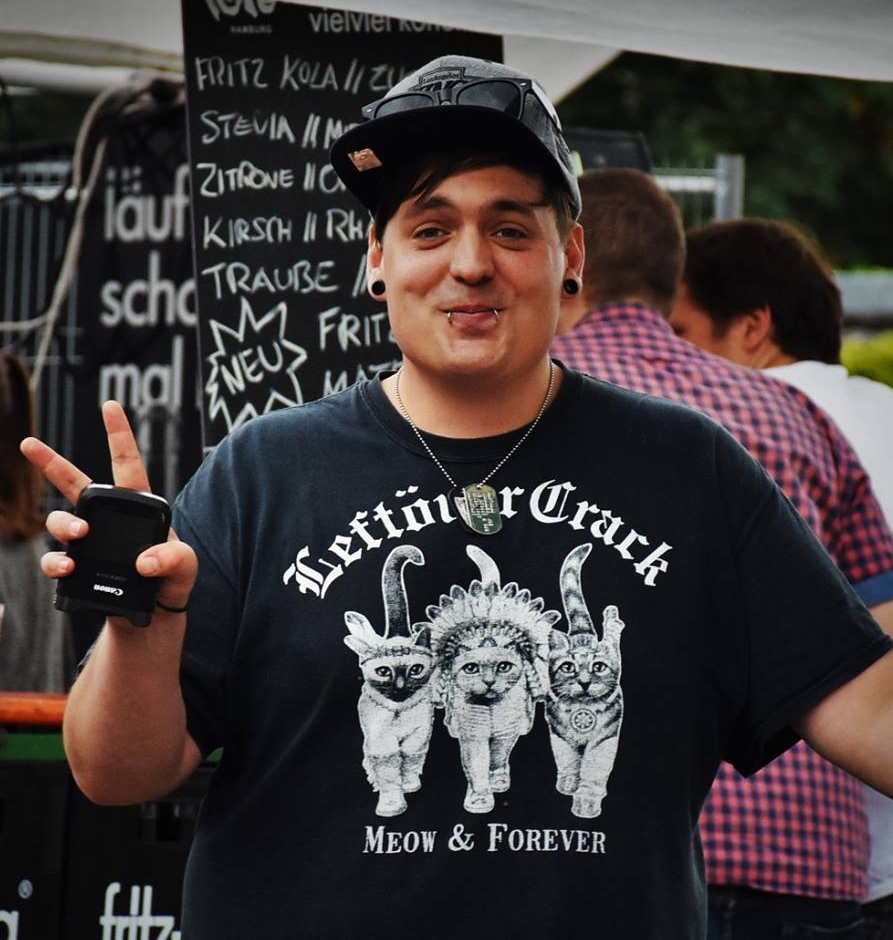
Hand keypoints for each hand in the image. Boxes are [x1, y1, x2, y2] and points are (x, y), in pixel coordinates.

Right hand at [20, 401, 196, 616]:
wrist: (154, 614)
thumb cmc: (173, 580)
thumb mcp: (186, 566)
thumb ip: (175, 559)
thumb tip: (145, 562)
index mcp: (137, 505)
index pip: (127, 463)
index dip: (119, 433)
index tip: (110, 405)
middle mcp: (107, 518)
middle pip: (74, 483)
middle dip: (49, 461)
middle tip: (29, 444)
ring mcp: (88, 541)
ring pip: (60, 521)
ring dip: (64, 524)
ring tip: (80, 536)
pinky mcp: (76, 567)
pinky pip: (55, 559)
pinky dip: (56, 562)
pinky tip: (67, 568)